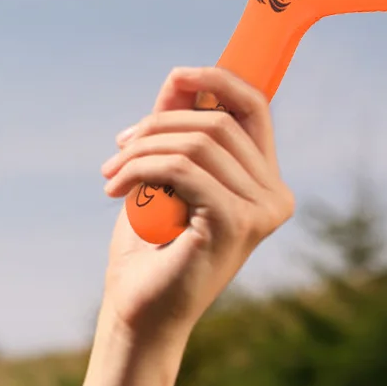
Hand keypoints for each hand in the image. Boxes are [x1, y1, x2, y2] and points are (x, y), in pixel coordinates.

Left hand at [98, 66, 293, 341]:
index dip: (218, 80)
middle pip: (218, 121)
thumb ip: (177, 129)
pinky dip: (141, 169)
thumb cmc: (150, 246)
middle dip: (158, 124)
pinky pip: (182, 168)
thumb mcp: (163, 174)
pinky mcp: (235, 223)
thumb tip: (182, 77)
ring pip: (197, 142)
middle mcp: (274, 197)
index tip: (176, 75)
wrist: (138, 310)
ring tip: (111, 175)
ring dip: (141, 149)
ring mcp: (260, 212)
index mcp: (265, 183)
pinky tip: (117, 191)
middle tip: (117, 151)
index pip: (254, 109)